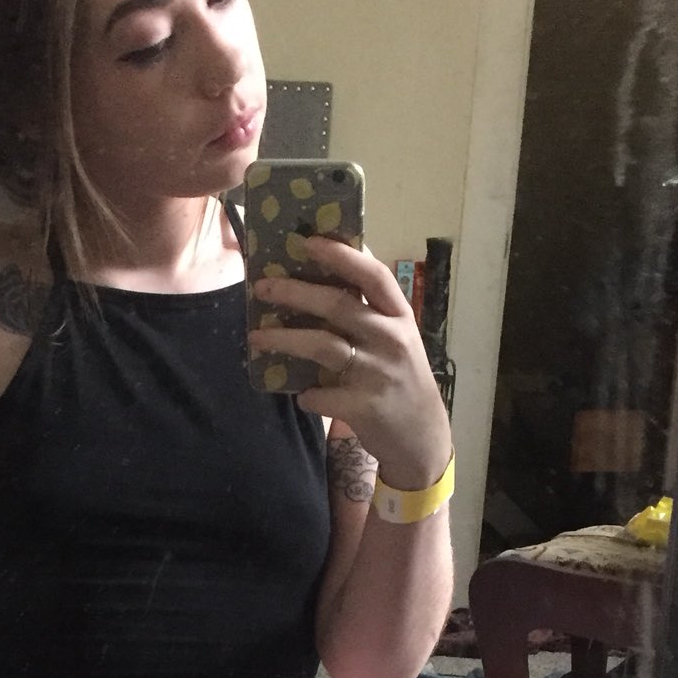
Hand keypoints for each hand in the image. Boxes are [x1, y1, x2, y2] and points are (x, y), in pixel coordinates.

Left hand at [247, 237, 451, 489]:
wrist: (421, 435)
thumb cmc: (400, 379)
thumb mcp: (396, 339)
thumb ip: (369, 315)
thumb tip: (319, 281)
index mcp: (399, 316)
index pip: (373, 276)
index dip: (341, 255)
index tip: (308, 242)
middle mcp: (391, 339)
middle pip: (338, 305)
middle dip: (295, 292)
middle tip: (262, 287)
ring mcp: (378, 372)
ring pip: (323, 346)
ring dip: (285, 340)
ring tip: (256, 338)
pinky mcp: (364, 406)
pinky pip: (322, 395)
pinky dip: (307, 396)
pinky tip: (301, 396)